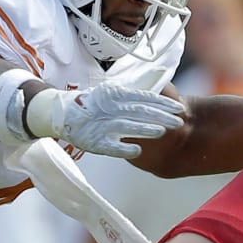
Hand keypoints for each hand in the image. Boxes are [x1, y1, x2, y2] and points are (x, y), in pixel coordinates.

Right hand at [26, 82, 185, 157]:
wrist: (62, 114)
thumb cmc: (94, 104)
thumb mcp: (112, 93)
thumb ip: (132, 94)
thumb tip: (158, 91)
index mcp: (116, 94)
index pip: (144, 97)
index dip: (162, 103)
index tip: (180, 108)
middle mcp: (110, 108)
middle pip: (139, 111)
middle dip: (160, 116)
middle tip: (179, 122)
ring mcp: (102, 124)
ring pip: (126, 126)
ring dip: (144, 129)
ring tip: (161, 132)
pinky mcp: (95, 141)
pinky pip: (111, 146)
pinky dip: (124, 148)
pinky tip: (138, 151)